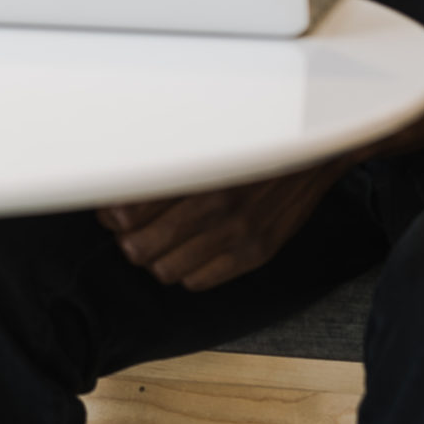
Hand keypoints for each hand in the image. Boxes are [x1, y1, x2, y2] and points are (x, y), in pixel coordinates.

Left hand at [96, 154, 354, 290]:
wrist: (311, 151)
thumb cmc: (251, 141)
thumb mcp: (204, 141)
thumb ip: (163, 163)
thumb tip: (118, 190)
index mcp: (193, 170)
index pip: (127, 213)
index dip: (112, 217)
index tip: (112, 212)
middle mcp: (213, 204)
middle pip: (139, 248)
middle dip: (129, 240)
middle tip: (132, 230)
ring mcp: (237, 233)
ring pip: (165, 270)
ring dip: (156, 258)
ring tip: (161, 242)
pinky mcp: (256, 254)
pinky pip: (198, 282)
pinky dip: (186, 271)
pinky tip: (190, 252)